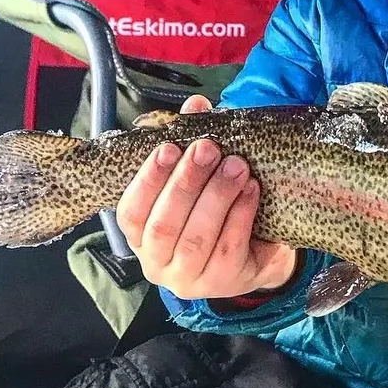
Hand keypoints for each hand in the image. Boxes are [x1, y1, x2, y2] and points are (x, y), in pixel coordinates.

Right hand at [117, 94, 299, 300]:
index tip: (168, 147)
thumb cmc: (216, 211)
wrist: (257, 251)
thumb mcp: (199, 179)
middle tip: (208, 149)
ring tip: (236, 166)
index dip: (148, 179)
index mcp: (140, 236)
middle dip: (186, 183)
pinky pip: (228, 248)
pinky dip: (240, 215)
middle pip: (165, 225)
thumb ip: (190, 144)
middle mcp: (157, 263)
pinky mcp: (221, 283)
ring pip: (196, 239)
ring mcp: (188, 278)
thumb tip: (196, 104)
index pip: (130, 212)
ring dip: (217, 197)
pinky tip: (250, 190)